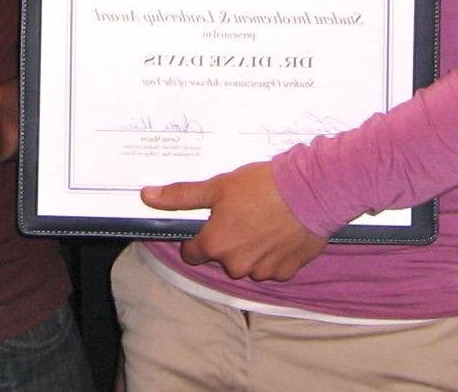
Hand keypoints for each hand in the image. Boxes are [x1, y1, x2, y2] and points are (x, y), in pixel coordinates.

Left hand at [142, 162, 325, 281]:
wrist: (310, 192)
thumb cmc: (261, 187)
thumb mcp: (216, 186)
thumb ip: (180, 196)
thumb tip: (147, 196)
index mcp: (215, 245)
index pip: (192, 253)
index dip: (197, 237)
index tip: (209, 222)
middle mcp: (236, 265)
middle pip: (222, 258)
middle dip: (227, 241)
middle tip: (241, 215)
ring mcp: (263, 271)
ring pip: (247, 264)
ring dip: (250, 249)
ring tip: (262, 221)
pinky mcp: (287, 272)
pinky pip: (271, 267)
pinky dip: (272, 254)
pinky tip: (278, 232)